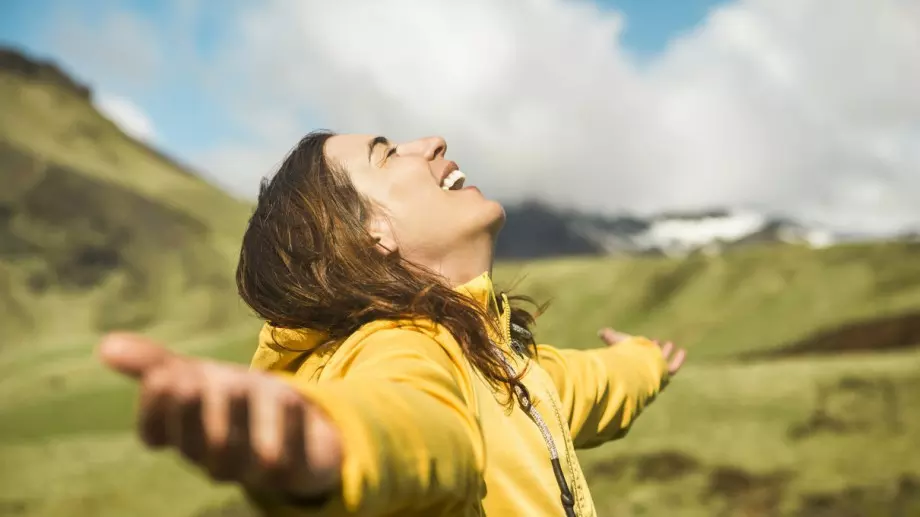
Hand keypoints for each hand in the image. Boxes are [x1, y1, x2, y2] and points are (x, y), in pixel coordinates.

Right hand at [97, 333, 340, 499]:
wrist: (298, 427)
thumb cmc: (233, 401)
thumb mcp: (195, 376)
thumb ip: (153, 364)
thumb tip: (104, 344)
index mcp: (184, 436)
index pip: (155, 432)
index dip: (156, 406)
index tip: (165, 375)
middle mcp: (214, 457)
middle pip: (196, 444)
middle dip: (193, 410)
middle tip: (195, 378)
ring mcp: (253, 468)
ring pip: (238, 456)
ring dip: (238, 415)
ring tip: (238, 384)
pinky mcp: (294, 471)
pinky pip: (287, 459)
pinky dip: (288, 426)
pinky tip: (291, 397)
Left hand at [598, 328, 685, 375]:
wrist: (634, 369)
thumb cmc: (624, 357)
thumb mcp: (617, 342)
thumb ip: (610, 336)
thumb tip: (601, 331)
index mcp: (631, 363)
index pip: (636, 356)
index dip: (641, 346)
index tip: (647, 339)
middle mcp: (642, 370)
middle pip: (649, 360)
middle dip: (653, 349)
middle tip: (657, 341)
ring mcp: (654, 372)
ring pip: (662, 363)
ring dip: (665, 353)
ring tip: (670, 344)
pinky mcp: (665, 374)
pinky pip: (673, 367)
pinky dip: (678, 360)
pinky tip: (683, 351)